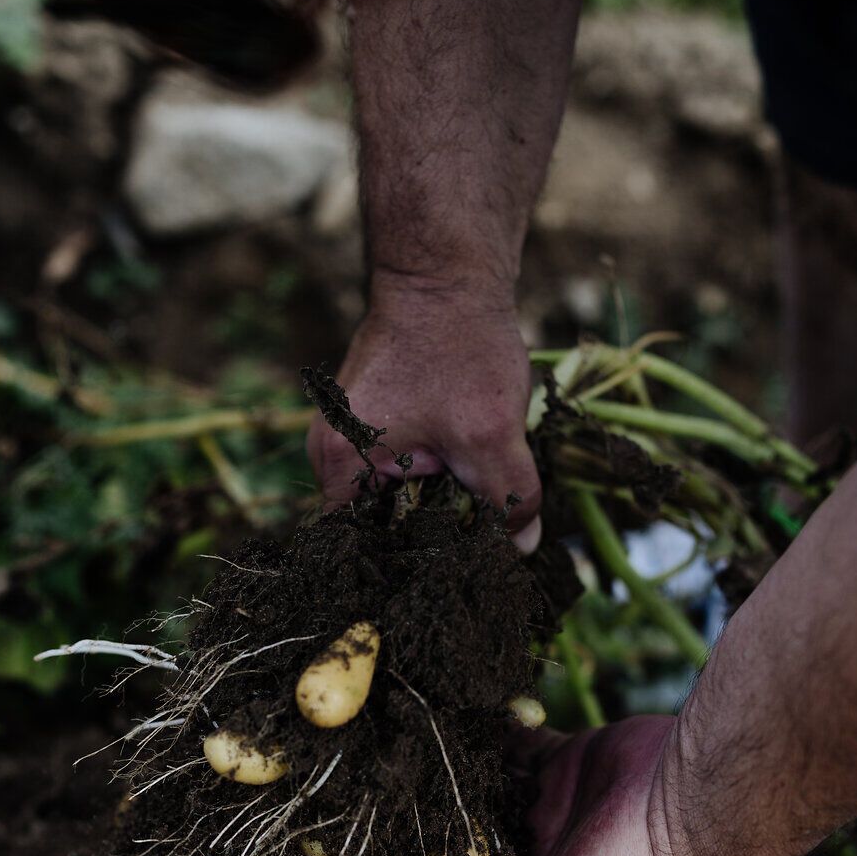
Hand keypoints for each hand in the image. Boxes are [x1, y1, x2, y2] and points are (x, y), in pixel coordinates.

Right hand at [306, 296, 542, 550]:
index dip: (400, 573)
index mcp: (341, 467)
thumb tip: (523, 549)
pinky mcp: (375, 422)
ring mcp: (351, 437)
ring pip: (395, 500)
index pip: (357, 553)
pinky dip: (438, 481)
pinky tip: (475, 482)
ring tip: (482, 526)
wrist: (446, 271)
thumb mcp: (492, 433)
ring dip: (437, 511)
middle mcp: (333, 456)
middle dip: (426, 545)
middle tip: (477, 561)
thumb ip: (509, 499)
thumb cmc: (459, 345)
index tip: (444, 584)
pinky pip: (403, 471)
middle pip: (376, 530)